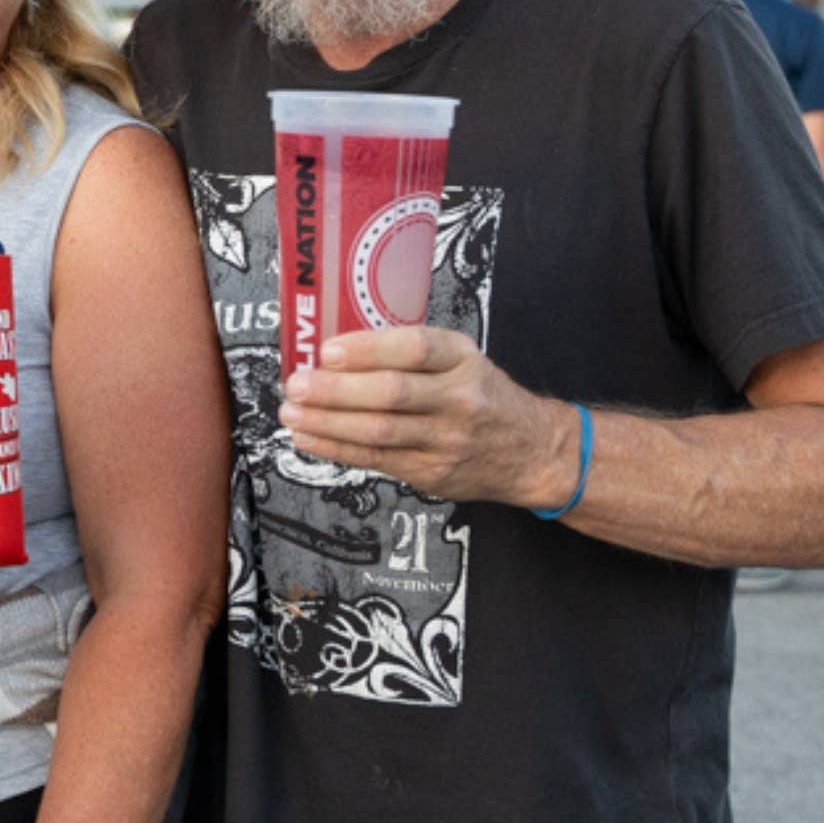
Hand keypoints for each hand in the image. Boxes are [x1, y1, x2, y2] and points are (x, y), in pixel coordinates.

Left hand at [277, 327, 576, 510]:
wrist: (532, 451)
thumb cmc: (482, 394)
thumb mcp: (461, 359)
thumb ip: (410, 353)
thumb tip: (334, 350)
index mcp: (462, 358)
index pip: (415, 349)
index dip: (367, 349)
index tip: (327, 351)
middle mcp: (458, 398)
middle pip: (391, 394)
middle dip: (335, 391)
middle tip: (296, 384)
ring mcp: (446, 440)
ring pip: (379, 431)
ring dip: (326, 423)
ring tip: (291, 412)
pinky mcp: (432, 473)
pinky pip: (376, 460)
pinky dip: (336, 449)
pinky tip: (308, 437)